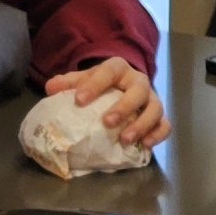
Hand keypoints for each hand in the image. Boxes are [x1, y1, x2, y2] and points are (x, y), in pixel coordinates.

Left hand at [46, 57, 169, 148]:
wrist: (124, 83)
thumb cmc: (102, 83)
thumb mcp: (85, 78)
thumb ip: (69, 83)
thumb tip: (50, 88)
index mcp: (119, 69)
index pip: (108, 72)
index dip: (95, 85)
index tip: (79, 100)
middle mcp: (139, 81)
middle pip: (138, 90)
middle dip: (124, 106)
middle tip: (107, 122)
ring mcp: (152, 99)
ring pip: (155, 109)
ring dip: (141, 124)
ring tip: (125, 139)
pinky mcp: (159, 116)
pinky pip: (165, 125)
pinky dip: (158, 135)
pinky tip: (145, 145)